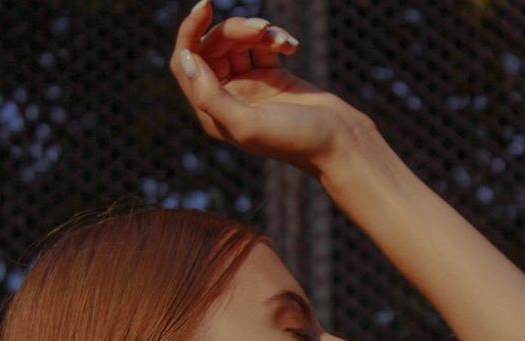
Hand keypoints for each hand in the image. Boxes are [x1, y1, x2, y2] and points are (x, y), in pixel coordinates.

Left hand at [169, 0, 372, 178]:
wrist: (338, 142)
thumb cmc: (295, 139)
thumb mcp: (248, 124)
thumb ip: (211, 96)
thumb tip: (185, 59)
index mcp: (212, 115)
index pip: (185, 65)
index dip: (189, 33)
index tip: (205, 7)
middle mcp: (227, 100)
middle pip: (213, 46)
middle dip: (235, 30)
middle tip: (262, 30)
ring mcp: (250, 87)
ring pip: (237, 42)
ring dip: (258, 32)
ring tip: (281, 41)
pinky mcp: (273, 76)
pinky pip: (262, 45)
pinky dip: (275, 39)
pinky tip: (291, 46)